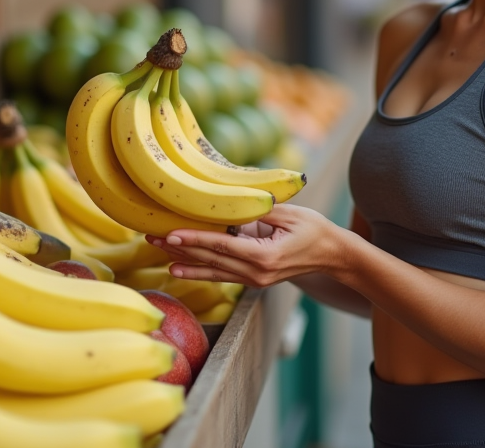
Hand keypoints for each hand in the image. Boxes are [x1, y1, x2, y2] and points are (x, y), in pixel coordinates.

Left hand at [146, 205, 343, 287]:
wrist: (333, 256)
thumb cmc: (314, 230)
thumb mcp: (289, 215)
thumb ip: (259, 211)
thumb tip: (230, 204)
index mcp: (265, 256)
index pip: (222, 246)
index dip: (195, 240)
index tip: (171, 234)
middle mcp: (256, 273)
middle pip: (211, 259)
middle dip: (181, 248)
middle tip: (152, 238)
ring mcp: (254, 280)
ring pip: (213, 270)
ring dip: (184, 260)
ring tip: (158, 253)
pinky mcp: (253, 280)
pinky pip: (221, 275)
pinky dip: (199, 270)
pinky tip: (178, 268)